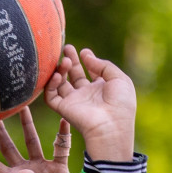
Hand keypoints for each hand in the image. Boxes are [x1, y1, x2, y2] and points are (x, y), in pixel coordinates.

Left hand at [0, 108, 84, 172]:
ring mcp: (42, 169)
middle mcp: (25, 172)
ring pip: (33, 142)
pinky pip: (59, 147)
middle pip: (9, 148)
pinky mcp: (58, 169)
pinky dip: (62, 135)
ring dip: (28, 126)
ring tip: (24, 107)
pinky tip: (62, 121)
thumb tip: (25, 171)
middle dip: (1, 132)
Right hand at [43, 44, 135, 160]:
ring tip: (64, 61)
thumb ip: (103, 65)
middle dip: (70, 60)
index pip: (90, 72)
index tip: (83, 51)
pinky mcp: (64, 109)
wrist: (111, 125)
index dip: (87, 60)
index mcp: (102, 88)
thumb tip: (86, 55)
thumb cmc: (120, 104)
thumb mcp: (119, 79)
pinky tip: (58, 75)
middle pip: (74, 74)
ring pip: (61, 83)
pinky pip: (51, 96)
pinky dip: (50, 84)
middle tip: (66, 47)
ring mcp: (74, 101)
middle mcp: (87, 95)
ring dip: (60, 70)